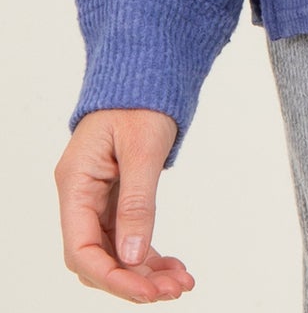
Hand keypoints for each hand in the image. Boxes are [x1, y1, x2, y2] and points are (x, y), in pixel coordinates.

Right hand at [54, 109, 193, 301]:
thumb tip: (134, 256)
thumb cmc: (140, 98)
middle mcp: (80, 195)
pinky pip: (127, 235)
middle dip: (132, 279)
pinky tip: (174, 267)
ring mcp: (96, 197)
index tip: (147, 292)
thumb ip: (137, 202)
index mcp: (75, 183)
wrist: (146, 68)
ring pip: (114, 251)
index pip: (81, 248)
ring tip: (181, 284)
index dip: (112, 277)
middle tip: (173, 291)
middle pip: (96, 257)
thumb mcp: (142, 148)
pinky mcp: (115, 196)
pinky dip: (149, 254)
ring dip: (144, 271)